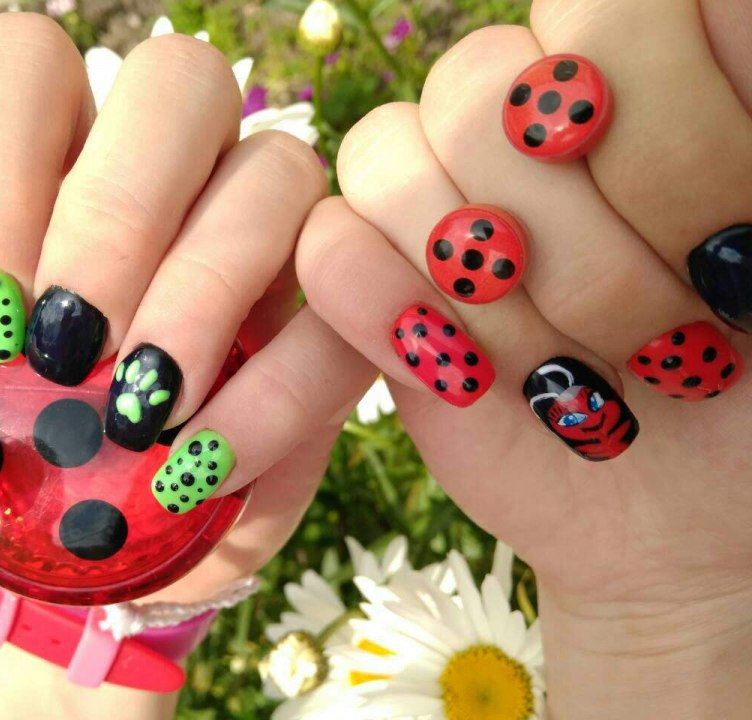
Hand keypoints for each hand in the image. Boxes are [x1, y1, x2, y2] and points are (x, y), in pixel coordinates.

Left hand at [0, 13, 375, 609]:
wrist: (131, 552)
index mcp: (59, 170)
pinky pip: (339, 319)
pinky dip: (272, 396)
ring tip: (138, 409)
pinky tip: (196, 467)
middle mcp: (180, 182)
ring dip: (201, 289)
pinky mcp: (337, 329)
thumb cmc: (27, 475)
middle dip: (117, 211)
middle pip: (182, 78)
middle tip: (69, 346)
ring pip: (279, 171)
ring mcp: (271, 247)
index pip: (30, 68)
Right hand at [296, 1, 751, 716]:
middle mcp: (528, 125)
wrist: (692, 521)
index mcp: (643, 82)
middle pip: (481, 81)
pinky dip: (387, 310)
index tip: (737, 240)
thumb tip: (685, 29)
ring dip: (491, 291)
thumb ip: (749, 107)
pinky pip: (327, 250)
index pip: (609, 4)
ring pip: (388, 155)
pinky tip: (468, 378)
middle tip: (667, 328)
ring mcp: (441, 203)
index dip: (670, 119)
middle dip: (586, 235)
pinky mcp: (376, 286)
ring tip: (566, 372)